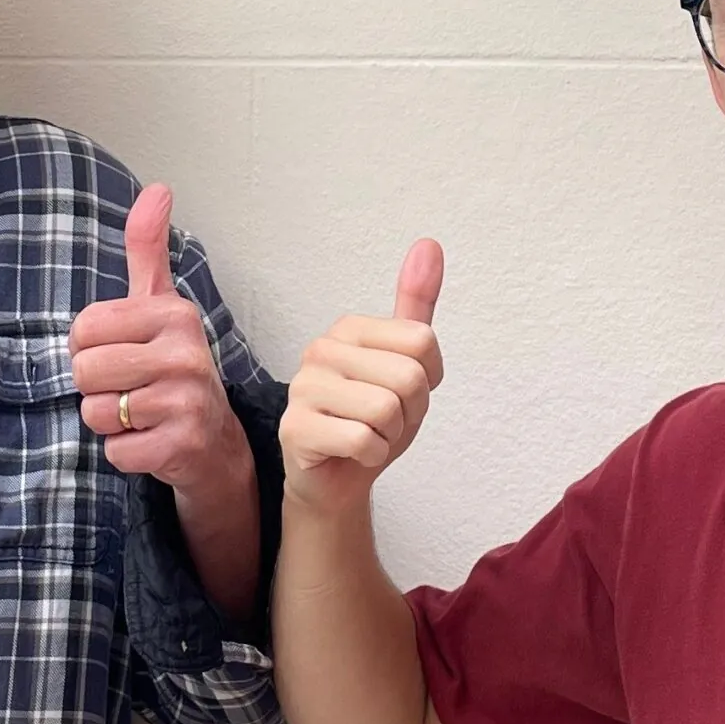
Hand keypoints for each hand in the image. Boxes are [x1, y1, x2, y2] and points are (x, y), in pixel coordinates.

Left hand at [70, 183, 249, 495]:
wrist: (215, 441)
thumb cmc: (173, 367)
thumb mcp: (161, 305)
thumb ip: (148, 249)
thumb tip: (157, 188)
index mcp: (173, 313)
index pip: (82, 329)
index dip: (91, 348)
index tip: (124, 354)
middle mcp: (185, 353)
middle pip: (84, 371)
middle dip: (98, 388)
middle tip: (132, 388)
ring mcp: (185, 401)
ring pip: (95, 413)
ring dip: (111, 422)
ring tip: (142, 415)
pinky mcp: (180, 445)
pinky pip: (114, 451)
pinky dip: (125, 453)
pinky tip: (152, 440)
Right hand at [279, 239, 443, 511]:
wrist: (335, 479)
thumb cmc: (371, 420)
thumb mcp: (406, 363)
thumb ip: (416, 307)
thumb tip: (429, 245)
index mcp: (349, 328)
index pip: (424, 342)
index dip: (426, 380)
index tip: (400, 393)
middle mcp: (321, 349)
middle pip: (409, 377)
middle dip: (409, 412)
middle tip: (383, 422)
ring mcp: (302, 387)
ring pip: (387, 410)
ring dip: (389, 437)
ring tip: (366, 436)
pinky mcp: (295, 428)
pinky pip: (363, 441)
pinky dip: (370, 456)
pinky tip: (351, 453)